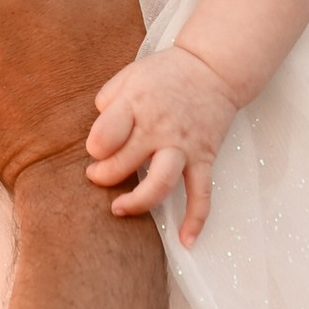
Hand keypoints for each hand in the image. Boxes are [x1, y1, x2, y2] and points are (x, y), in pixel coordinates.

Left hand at [85, 46, 237, 236]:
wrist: (214, 67)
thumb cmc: (166, 74)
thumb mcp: (129, 75)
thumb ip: (108, 101)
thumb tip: (97, 135)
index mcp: (136, 104)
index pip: (104, 136)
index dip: (95, 148)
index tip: (96, 150)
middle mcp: (159, 128)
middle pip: (124, 163)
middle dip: (104, 176)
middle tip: (98, 176)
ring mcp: (183, 146)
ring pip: (160, 184)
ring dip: (137, 202)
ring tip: (119, 209)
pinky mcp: (204, 158)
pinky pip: (202, 194)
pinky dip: (196, 220)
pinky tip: (186, 241)